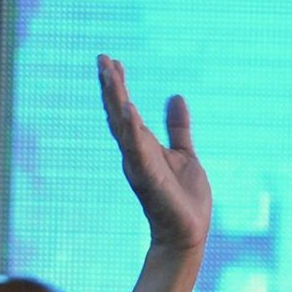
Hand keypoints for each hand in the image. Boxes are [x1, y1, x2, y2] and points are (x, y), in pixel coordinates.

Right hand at [97, 54, 209, 252]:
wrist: (189, 233)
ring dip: (115, 100)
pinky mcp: (149, 179)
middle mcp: (136, 154)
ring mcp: (140, 166)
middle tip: (102, 58)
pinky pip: (138, 150)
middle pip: (118, 114)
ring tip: (108, 74)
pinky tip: (128, 107)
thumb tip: (176, 97)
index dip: (119, 86)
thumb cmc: (185, 199)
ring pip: (123, 127)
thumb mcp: (185, 154)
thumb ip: (178, 128)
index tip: (112, 61)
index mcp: (143, 147)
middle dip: (110, 87)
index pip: (126, 111)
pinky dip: (132, 129)